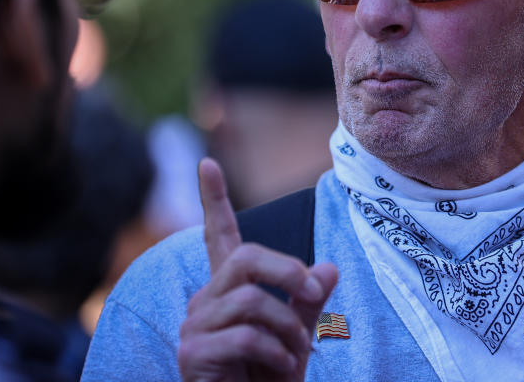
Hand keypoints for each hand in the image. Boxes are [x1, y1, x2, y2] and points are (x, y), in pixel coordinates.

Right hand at [178, 158, 337, 381]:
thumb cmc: (269, 377)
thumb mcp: (297, 335)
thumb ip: (309, 301)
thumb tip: (330, 266)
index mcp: (228, 289)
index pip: (218, 236)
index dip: (214, 200)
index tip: (207, 163)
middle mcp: (205, 300)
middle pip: (246, 257)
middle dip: (288, 272)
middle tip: (315, 295)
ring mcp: (194, 326)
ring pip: (251, 299)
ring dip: (288, 326)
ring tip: (297, 351)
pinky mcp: (193, 353)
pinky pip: (246, 336)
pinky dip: (277, 352)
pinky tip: (282, 367)